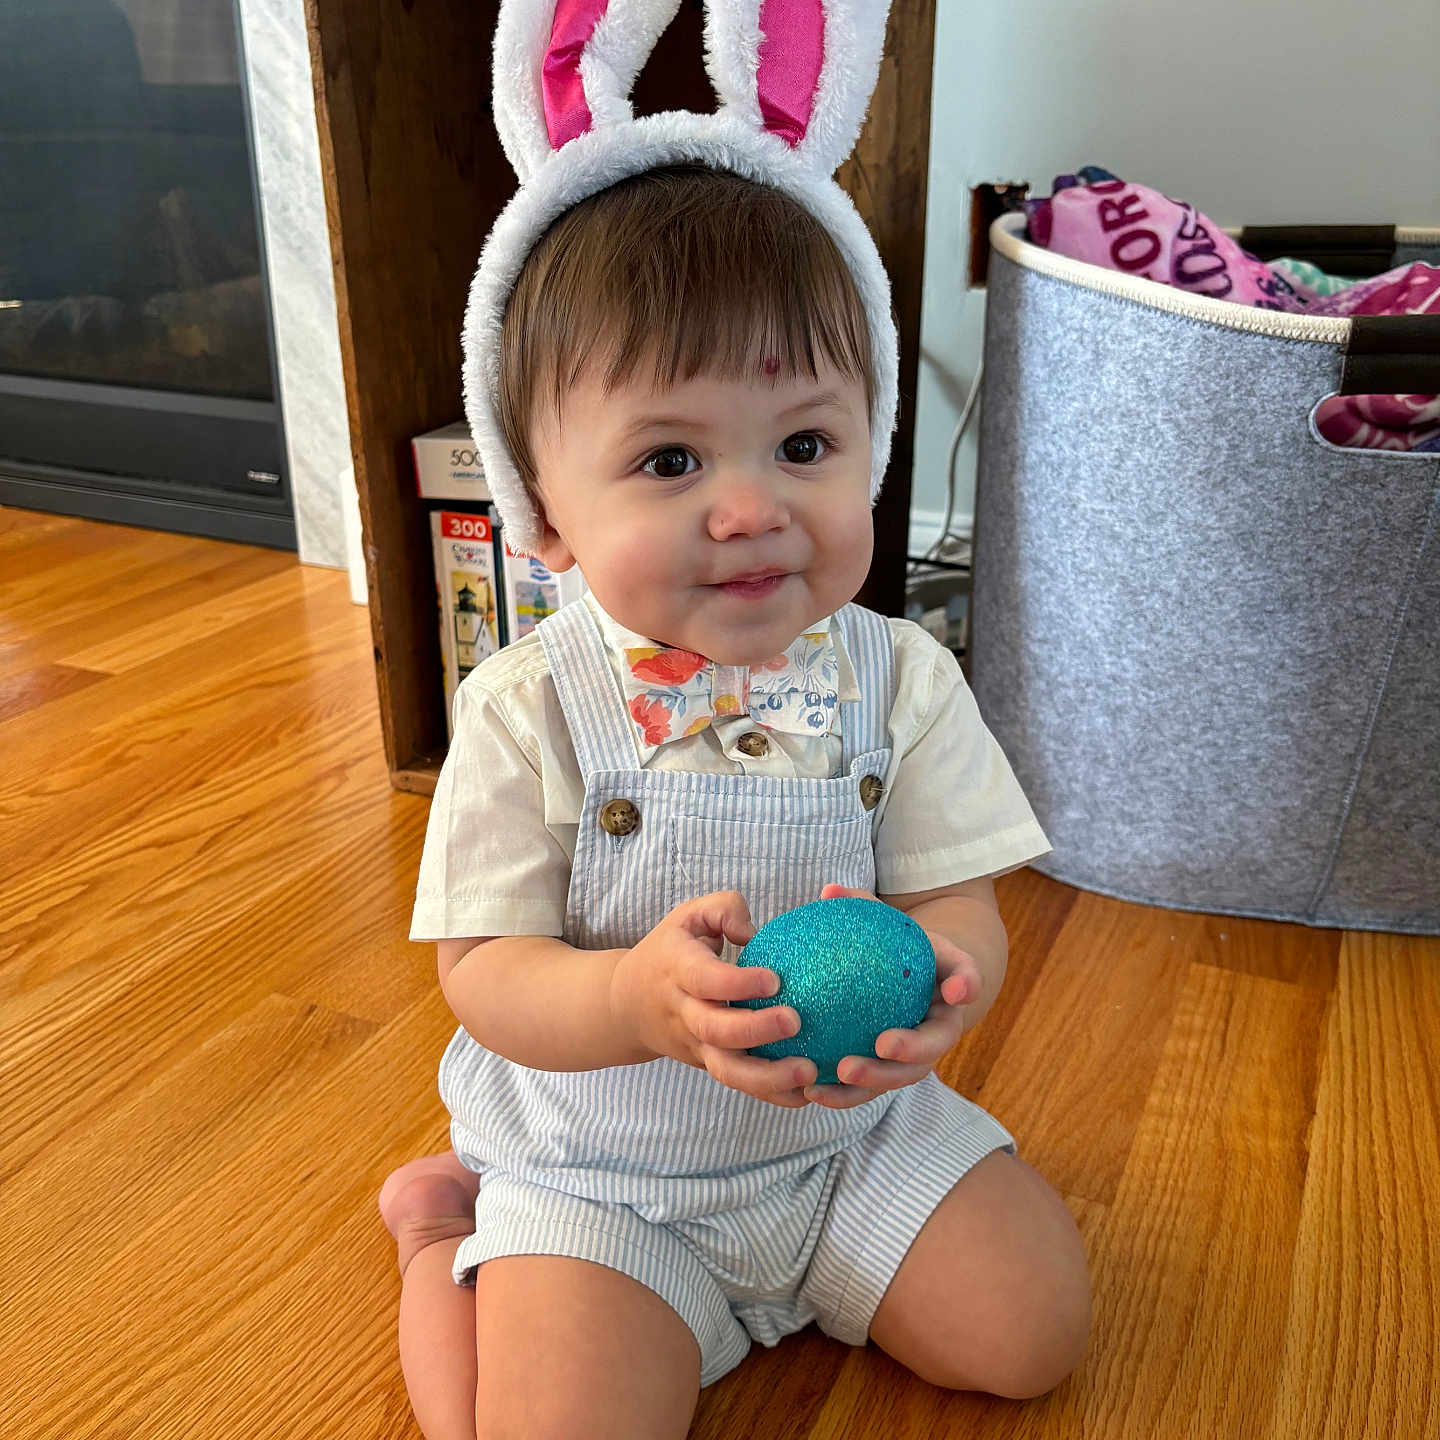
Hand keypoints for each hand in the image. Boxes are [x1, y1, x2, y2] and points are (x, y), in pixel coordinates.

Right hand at [610, 890, 817, 1107]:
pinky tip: (807, 1093)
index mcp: (678, 969)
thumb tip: (754, 933)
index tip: (774, 980)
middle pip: (715, 1030)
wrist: (627, 1004)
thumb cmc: (670, 951)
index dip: (737, 983)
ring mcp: (696, 1045)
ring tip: (808, 1071)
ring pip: (726, 1070)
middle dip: (755, 1029)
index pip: (704, 979)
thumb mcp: (689, 916)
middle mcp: (684, 1012)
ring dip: (768, 1076)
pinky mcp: (709, 1065)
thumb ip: (724, 910)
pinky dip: (772, 1094)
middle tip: (795, 1021)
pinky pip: (739, 1084)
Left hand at [804, 883, 981, 1109]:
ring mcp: (916, 1055)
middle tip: (882, 1046)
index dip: (966, 983)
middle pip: (934, 1043)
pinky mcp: (889, 1074)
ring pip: (903, 1075)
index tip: (957, 989)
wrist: (900, 982)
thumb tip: (829, 891)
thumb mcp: (882, 922)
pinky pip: (871, 1089)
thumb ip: (859, 907)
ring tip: (840, 1074)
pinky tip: (812, 1091)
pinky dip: (845, 1094)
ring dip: (875, 1081)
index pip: (966, 976)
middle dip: (912, 1050)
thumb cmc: (890, 946)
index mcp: (947, 981)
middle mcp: (939, 1024)